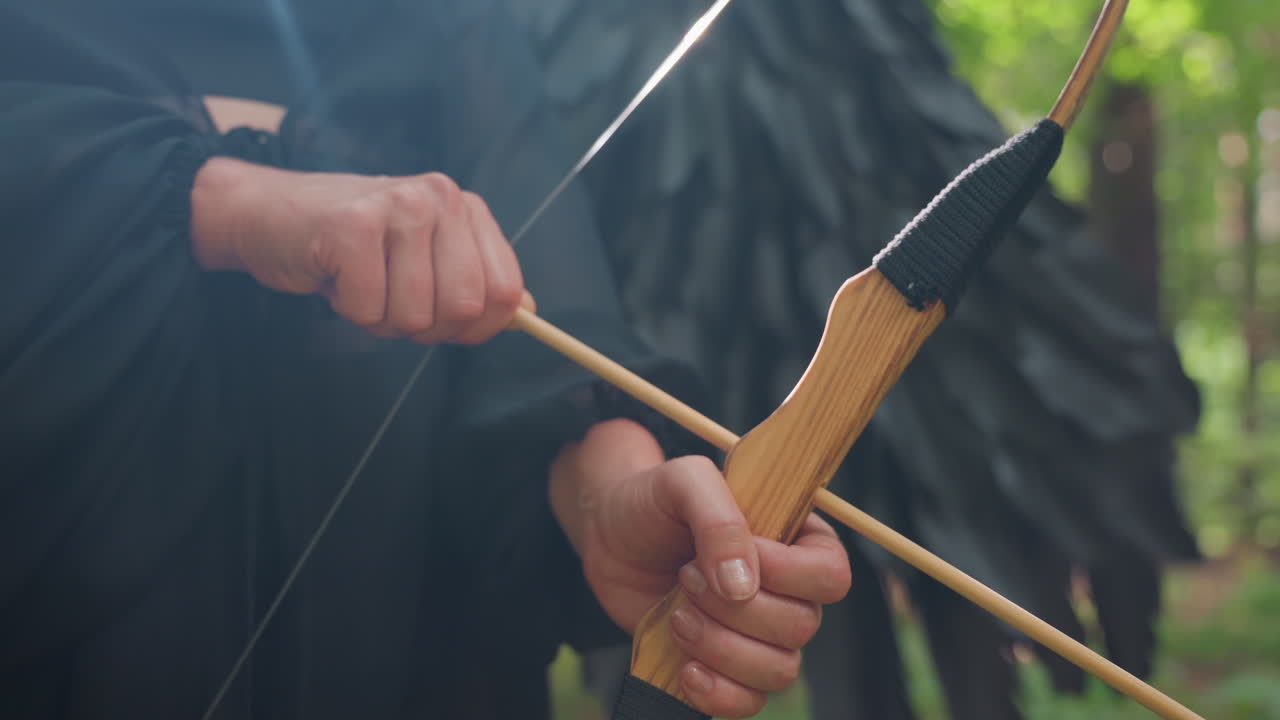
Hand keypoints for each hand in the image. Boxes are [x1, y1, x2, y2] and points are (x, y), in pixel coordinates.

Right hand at [191, 157, 527, 343]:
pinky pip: (369, 310)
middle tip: (391, 300)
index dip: (477, 327)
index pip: (505, 293)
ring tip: (361, 282)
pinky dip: (349, 310)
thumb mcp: (425, 258)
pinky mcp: (352, 225)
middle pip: (464, 308)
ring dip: (381, 318)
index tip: (443, 322)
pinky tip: (337, 276)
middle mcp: (440, 198)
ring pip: (414, 315)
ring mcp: (398, 206)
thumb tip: (528, 313)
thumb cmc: (353, 246)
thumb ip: (476, 283)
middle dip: (425, 327)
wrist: (269, 215)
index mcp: (466, 208)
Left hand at [549, 419, 851, 717]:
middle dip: (735, 609)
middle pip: (801, 626)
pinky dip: (718, 694)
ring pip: (780, 670)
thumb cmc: (654, 501)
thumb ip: (720, 519)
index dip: (786, 574)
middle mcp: (789, 592)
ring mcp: (759, 634)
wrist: (609, 537)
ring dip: (722, 648)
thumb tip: (743, 587)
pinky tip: (685, 667)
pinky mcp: (727, 667)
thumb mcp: (685, 481)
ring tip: (678, 616)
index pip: (830, 575)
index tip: (735, 552)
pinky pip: (749, 702)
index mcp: (796, 540)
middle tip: (685, 576)